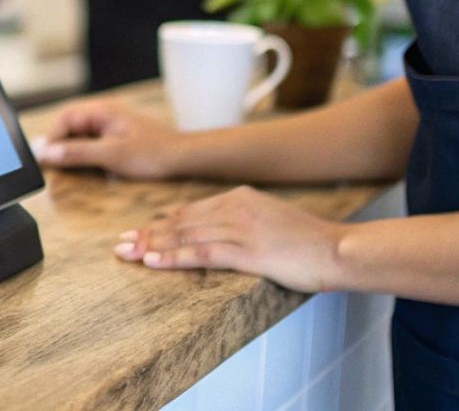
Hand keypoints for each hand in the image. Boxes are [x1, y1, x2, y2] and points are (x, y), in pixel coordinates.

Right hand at [31, 98, 183, 178]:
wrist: (183, 158)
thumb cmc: (151, 153)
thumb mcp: (110, 155)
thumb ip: (77, 153)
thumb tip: (47, 154)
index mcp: (102, 110)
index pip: (65, 118)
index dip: (53, 138)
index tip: (46, 159)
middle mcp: (104, 113)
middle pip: (70, 125)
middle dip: (60, 145)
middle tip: (53, 167)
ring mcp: (111, 124)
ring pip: (80, 134)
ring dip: (73, 151)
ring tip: (68, 169)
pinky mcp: (117, 136)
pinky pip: (92, 142)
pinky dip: (85, 154)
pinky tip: (88, 168)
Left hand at [114, 185, 344, 292]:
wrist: (338, 249)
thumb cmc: (307, 241)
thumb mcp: (269, 220)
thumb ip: (239, 221)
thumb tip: (210, 230)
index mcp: (239, 197)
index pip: (190, 210)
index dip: (160, 223)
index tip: (137, 232)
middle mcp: (236, 207)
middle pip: (181, 221)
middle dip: (147, 234)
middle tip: (120, 244)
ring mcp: (241, 228)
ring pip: (185, 236)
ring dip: (152, 246)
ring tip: (126, 254)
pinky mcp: (248, 251)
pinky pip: (202, 253)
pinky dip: (174, 257)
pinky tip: (153, 262)